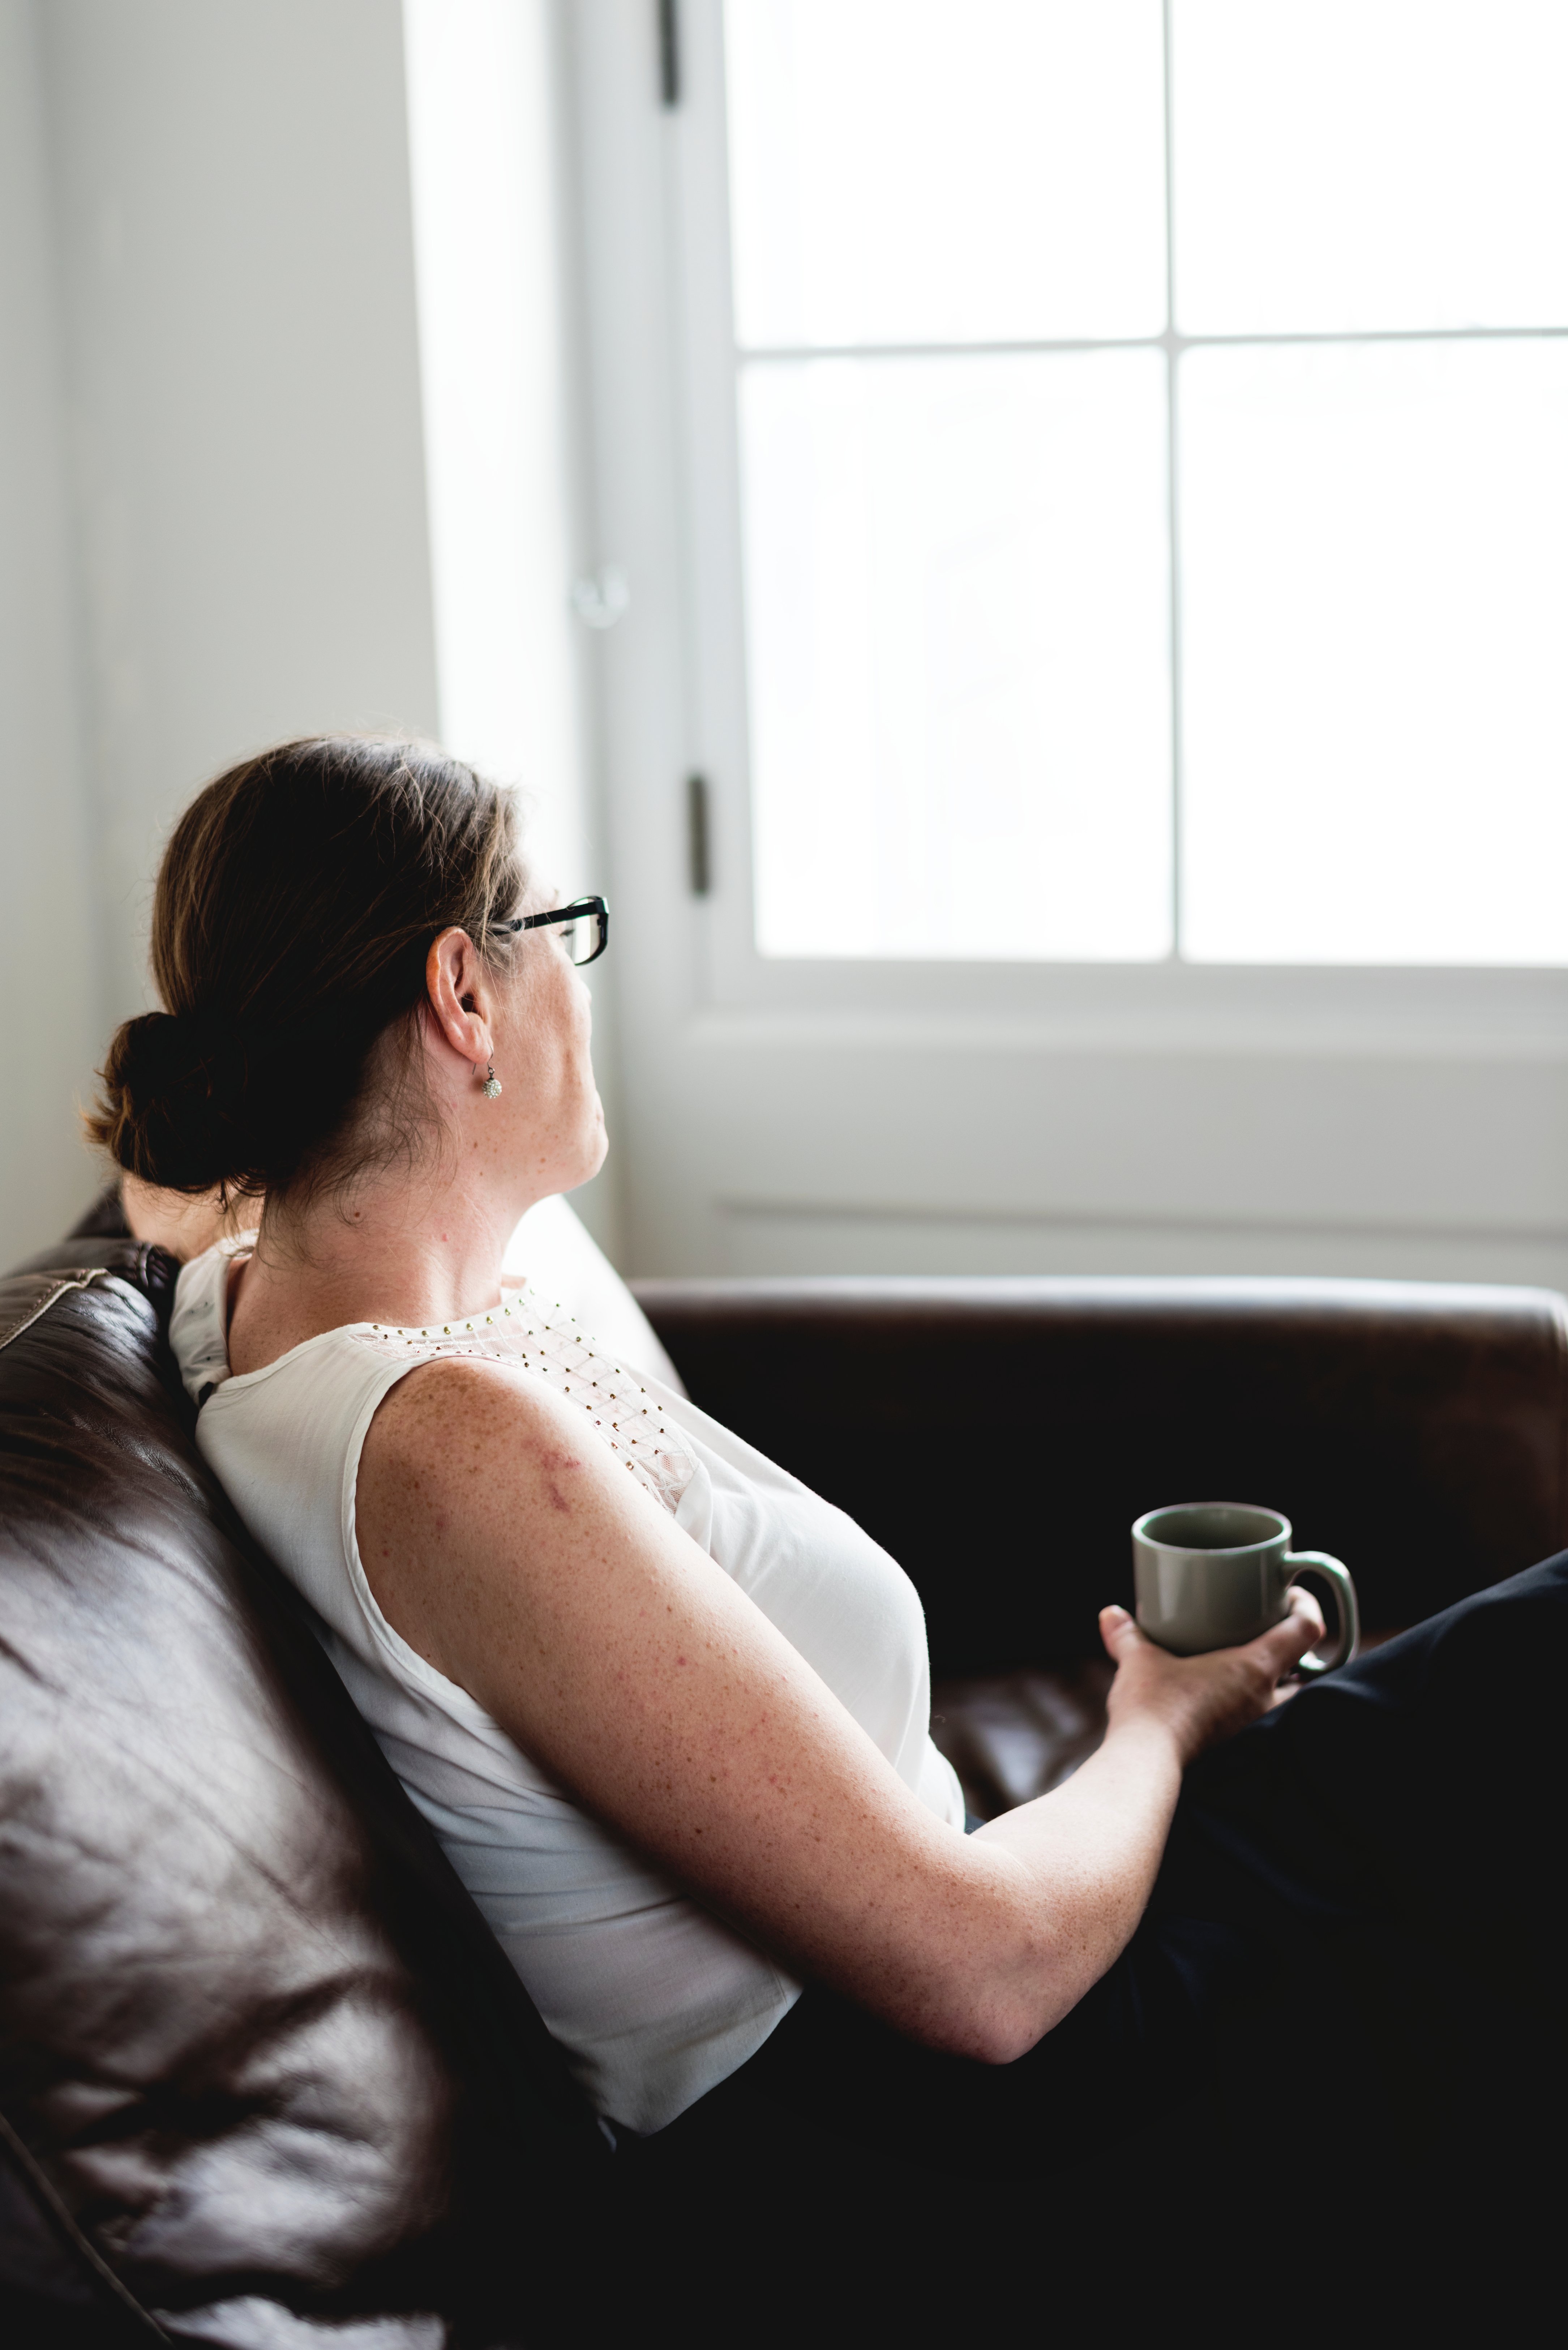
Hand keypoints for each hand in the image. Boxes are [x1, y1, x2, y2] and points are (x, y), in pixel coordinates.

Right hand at [1098, 1588, 1326, 1766]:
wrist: (1147, 1762)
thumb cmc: (1153, 1706)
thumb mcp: (1139, 1660)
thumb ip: (1127, 1634)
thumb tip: (1110, 1614)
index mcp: (1255, 1667)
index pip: (1306, 1630)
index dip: (1306, 1607)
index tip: (1289, 1597)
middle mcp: (1266, 1699)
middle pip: (1308, 1673)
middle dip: (1296, 1655)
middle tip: (1271, 1636)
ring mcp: (1257, 1728)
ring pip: (1290, 1703)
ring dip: (1281, 1687)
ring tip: (1253, 1672)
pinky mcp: (1242, 1749)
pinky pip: (1265, 1725)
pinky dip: (1258, 1713)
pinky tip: (1230, 1706)